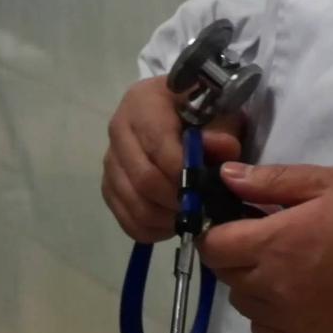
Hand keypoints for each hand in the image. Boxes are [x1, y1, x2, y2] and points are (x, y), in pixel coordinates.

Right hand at [102, 75, 242, 242]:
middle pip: (143, 179)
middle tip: (202, 209)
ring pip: (134, 204)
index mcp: (143, 103)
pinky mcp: (109, 187)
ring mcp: (110, 161)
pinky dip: (153, 229)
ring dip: (166, 218)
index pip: (159, 146)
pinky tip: (173, 222)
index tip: (208, 188)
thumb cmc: (203, 112)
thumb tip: (222, 149)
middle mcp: (118, 130)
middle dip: (177, 200)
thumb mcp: (219, 113)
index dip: (185, 173)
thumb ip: (222, 130)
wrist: (180, 115)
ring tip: (191, 216)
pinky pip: (126, 219)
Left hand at [199, 163, 332, 332]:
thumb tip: (226, 176)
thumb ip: (274, 181)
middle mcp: (275, 290)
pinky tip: (304, 296)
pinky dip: (274, 315)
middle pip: (228, 275)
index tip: (243, 219)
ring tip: (294, 266)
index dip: (221, 228)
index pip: (214, 245)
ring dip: (256, 285)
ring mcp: (293, 324)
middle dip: (239, 253)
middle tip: (276, 236)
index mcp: (277, 244)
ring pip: (247, 307)